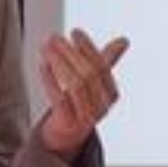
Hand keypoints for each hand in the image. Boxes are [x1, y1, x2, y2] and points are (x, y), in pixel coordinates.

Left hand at [36, 28, 127, 157]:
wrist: (66, 133)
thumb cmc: (80, 102)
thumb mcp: (95, 81)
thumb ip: (107, 61)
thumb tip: (124, 40)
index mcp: (111, 94)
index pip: (102, 66)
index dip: (88, 48)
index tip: (75, 32)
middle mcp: (102, 106)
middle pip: (88, 74)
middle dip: (70, 53)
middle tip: (54, 38)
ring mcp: (86, 117)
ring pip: (75, 85)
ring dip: (59, 63)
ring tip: (46, 48)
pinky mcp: (69, 124)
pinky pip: (60, 99)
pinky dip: (50, 80)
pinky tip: (43, 65)